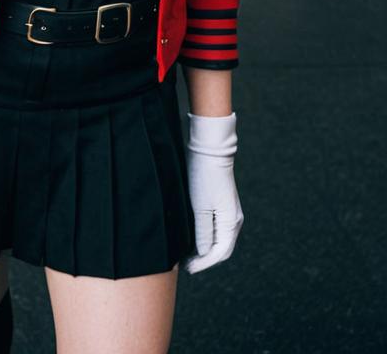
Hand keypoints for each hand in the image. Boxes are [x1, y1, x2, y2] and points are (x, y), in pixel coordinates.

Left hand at [183, 112, 243, 273]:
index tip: (188, 269)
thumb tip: (203, 253)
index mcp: (231, 222)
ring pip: (218, 238)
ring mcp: (228, 211)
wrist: (210, 151)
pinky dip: (205, 236)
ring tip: (186, 254)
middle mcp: (233, 219)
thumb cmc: (204, 178)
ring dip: (204, 248)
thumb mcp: (200, 207)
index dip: (204, 263)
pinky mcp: (221, 204)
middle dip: (204, 259)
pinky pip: (215, 227)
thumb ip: (203, 233)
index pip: (220, 253)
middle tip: (186, 265)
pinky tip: (191, 237)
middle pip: (221, 248)